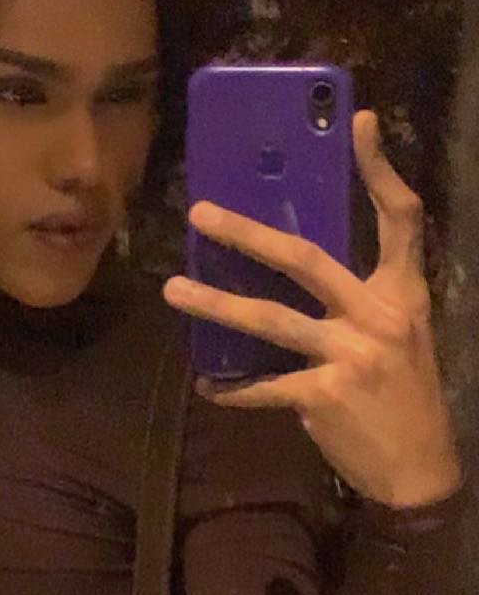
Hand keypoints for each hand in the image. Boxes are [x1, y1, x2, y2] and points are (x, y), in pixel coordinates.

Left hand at [162, 111, 462, 508]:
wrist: (421, 471)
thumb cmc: (404, 395)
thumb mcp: (397, 334)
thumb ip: (356, 299)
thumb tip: (290, 265)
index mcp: (403, 294)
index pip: (401, 218)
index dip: (381, 169)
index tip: (360, 122)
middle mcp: (379, 315)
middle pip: (307, 260)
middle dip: (249, 234)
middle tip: (202, 212)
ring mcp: (351, 355)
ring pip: (270, 320)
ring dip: (215, 306)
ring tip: (174, 291)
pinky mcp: (325, 396)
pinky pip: (265, 386)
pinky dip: (234, 387)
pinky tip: (208, 383)